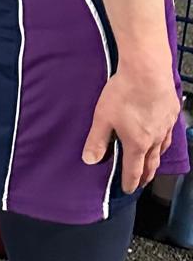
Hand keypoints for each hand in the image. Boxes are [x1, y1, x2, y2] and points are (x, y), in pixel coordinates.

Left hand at [82, 63, 179, 192]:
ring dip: (156, 160)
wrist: (147, 71)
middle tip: (142, 183)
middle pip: (151, 164)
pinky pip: (168, 134)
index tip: (128, 189)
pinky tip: (162, 137)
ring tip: (152, 164)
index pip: (134, 170)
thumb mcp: (102, 118)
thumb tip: (89, 161)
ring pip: (162, 150)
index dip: (130, 182)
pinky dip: (164, 142)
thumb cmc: (124, 94)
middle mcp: (155, 139)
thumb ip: (96, 140)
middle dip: (146, 176)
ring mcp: (165, 126)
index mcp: (137, 144)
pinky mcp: (171, 113)